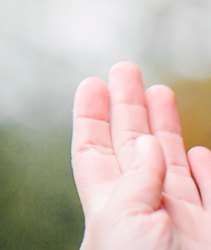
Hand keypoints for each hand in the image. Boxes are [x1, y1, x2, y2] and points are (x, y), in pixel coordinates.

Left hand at [74, 61, 210, 249]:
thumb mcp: (122, 221)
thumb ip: (134, 179)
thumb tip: (141, 141)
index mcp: (109, 205)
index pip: (94, 151)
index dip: (93, 116)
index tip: (92, 83)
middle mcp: (143, 210)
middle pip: (132, 148)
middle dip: (129, 109)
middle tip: (126, 68)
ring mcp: (181, 223)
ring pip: (172, 166)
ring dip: (166, 130)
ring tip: (160, 92)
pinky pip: (210, 197)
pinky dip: (207, 173)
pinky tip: (198, 152)